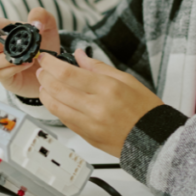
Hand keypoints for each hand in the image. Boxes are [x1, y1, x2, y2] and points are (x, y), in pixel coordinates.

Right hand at [0, 7, 59, 97]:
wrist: (52, 68)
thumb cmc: (44, 46)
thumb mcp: (48, 27)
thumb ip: (42, 16)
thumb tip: (35, 22)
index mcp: (0, 31)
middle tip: (3, 43)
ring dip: (3, 58)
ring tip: (22, 55)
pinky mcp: (5, 77)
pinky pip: (0, 73)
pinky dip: (13, 67)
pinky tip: (26, 63)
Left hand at [35, 49, 162, 157]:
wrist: (154, 140)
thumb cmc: (145, 110)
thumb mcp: (127, 80)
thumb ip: (99, 67)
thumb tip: (79, 55)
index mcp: (107, 88)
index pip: (68, 73)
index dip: (51, 64)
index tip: (45, 58)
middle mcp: (96, 107)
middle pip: (58, 89)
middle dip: (45, 77)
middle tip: (41, 69)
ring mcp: (90, 124)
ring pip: (56, 107)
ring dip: (45, 94)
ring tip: (44, 85)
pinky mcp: (87, 136)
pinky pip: (64, 120)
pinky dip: (56, 108)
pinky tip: (54, 100)